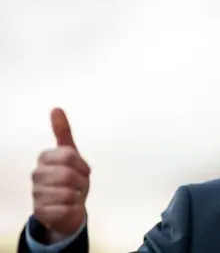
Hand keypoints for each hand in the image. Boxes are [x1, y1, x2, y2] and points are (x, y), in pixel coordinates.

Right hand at [31, 108, 90, 242]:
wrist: (68, 208)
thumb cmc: (71, 179)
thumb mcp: (70, 154)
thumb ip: (63, 132)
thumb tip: (56, 108)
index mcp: (45, 158)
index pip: (69, 155)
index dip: (83, 165)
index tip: (83, 170)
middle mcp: (36, 174)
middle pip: (69, 174)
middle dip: (82, 181)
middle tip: (79, 185)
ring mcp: (36, 194)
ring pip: (68, 193)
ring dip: (78, 196)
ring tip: (73, 196)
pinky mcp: (40, 212)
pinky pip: (65, 209)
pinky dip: (73, 209)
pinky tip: (68, 207)